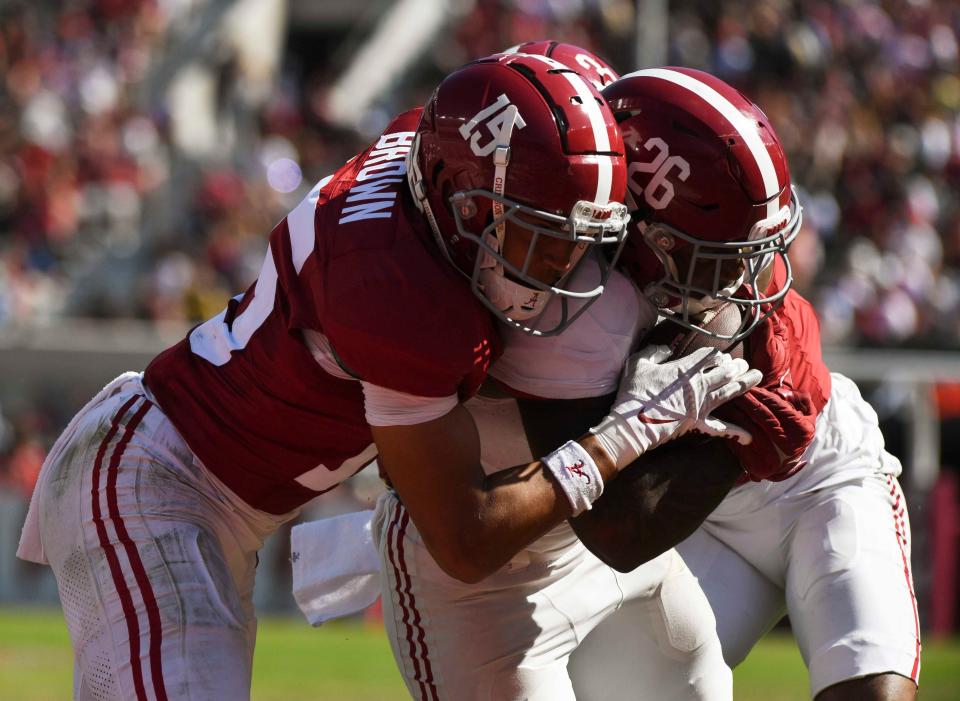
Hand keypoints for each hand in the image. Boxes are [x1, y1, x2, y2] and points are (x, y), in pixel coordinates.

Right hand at [589, 345, 761, 469]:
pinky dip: (735, 432)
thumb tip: (666, 349)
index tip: (718, 355)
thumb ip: (654, 352)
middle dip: (736, 365)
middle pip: (725, 371)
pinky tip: (749, 436)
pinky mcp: (699, 422)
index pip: (709, 356)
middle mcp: (699, 384)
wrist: (633, 421)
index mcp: (685, 369)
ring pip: (729, 391)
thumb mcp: (638, 363)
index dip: (716, 354)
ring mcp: (702, 404)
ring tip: (756, 375)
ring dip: (744, 382)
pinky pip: (721, 427)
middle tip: (742, 363)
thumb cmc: (634, 391)